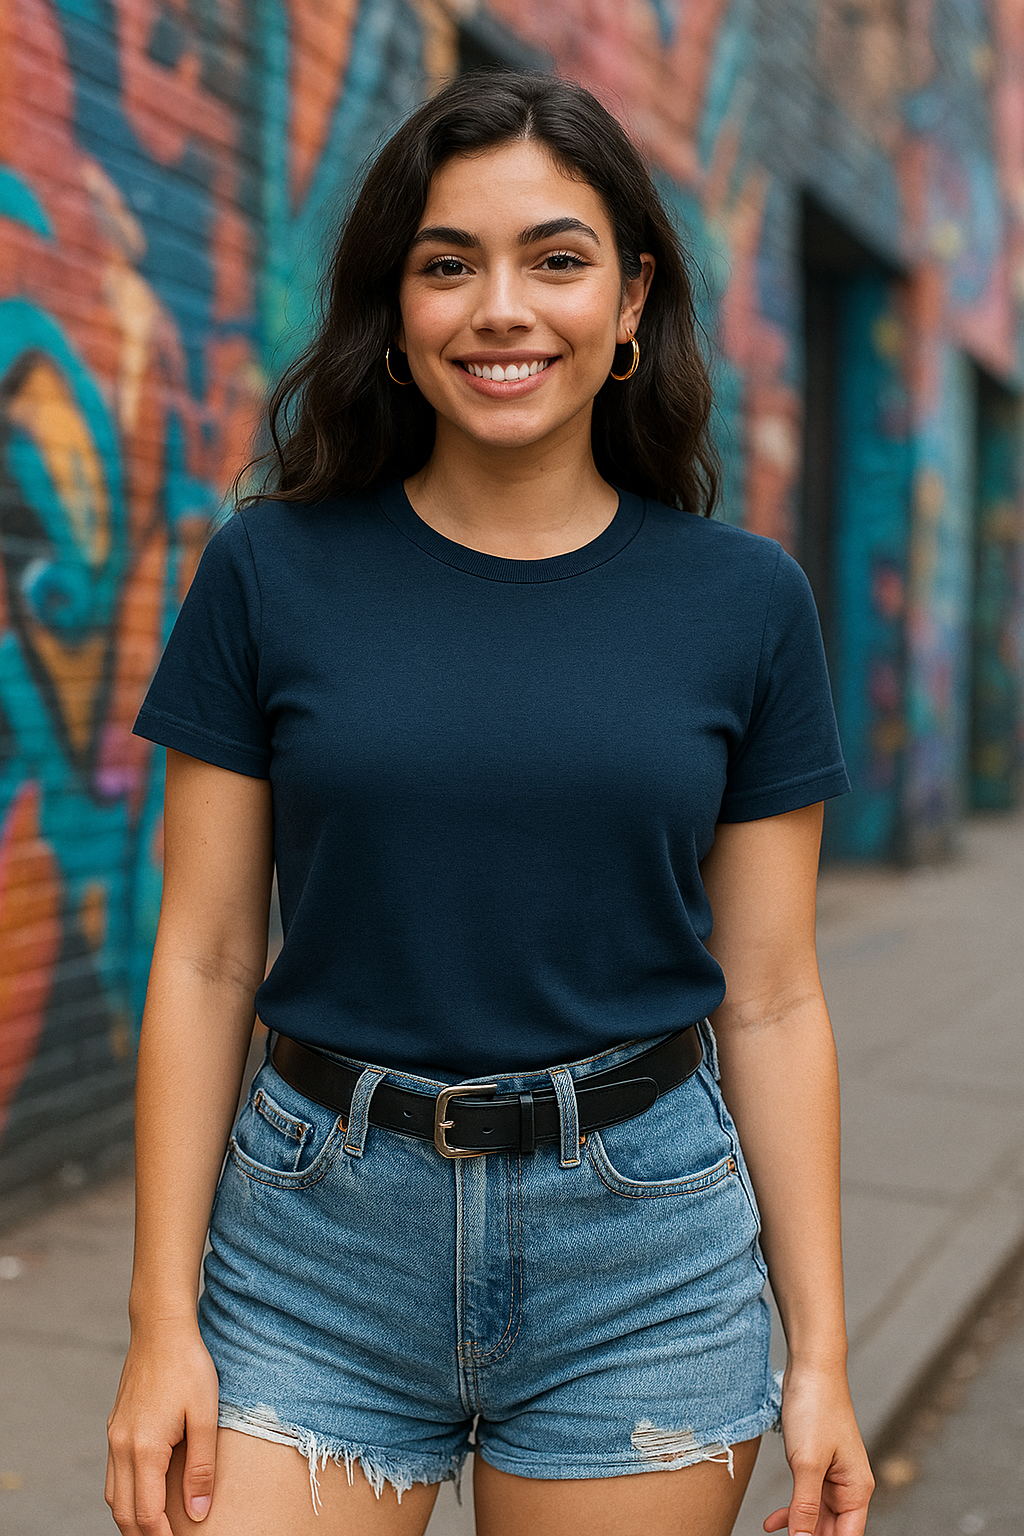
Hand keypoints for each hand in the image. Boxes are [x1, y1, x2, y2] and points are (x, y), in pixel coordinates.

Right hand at [106, 1321, 219, 1534]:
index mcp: (144, 1449)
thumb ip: (201, 1468)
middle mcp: (122, 1447)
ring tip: (156, 1528)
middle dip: (143, 1534)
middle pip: (124, 1512)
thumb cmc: (188, 1367)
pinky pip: (114, 1473)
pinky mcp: (115, 1426)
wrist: (161, 1329)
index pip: (146, 1514)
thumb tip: (197, 1512)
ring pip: (114, 1495)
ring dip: (131, 1517)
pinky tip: (144, 1492)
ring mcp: (115, 1436)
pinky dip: (126, 1493)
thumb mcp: (205, 1416)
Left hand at [763, 1362, 873, 1535]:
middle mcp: (848, 1486)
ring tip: (775, 1533)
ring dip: (798, 1526)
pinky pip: (806, 1496)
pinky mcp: (816, 1463)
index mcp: (856, 1489)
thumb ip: (805, 1505)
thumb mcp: (807, 1463)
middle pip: (832, 1529)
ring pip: (817, 1515)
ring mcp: (832, 1475)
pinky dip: (791, 1509)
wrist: (811, 1367)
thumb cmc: (816, 1408)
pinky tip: (773, 1521)